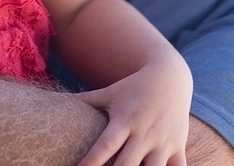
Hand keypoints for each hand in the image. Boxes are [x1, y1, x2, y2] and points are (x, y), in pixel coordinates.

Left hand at [76, 58, 192, 165]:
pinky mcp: (177, 147)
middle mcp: (143, 134)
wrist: (172, 76)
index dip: (90, 162)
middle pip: (127, 165)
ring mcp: (162, 142)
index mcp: (124, 122)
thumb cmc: (135, 87)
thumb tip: (56, 102)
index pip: (105, 146)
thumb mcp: (110, 93)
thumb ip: (85, 100)